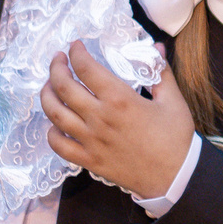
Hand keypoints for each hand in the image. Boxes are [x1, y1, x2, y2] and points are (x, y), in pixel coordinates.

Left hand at [42, 40, 195, 203]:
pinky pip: (58, 145)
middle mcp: (99, 117)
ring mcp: (91, 140)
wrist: (175, 177)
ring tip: (49, 86)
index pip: (86, 68)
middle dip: (56, 68)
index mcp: (119, 99)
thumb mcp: (173, 100)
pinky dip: (51, 132)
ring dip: (47, 95)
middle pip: (63, 87)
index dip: (76, 53)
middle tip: (58, 60)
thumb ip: (160, 72)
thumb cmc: (175, 138)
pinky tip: (55, 124)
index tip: (75, 46)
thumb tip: (155, 47)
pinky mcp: (88, 160)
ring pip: (55, 114)